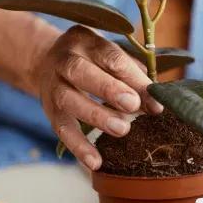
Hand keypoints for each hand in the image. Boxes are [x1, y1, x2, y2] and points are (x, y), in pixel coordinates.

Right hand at [33, 25, 162, 169]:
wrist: (46, 61)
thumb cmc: (92, 59)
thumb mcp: (110, 56)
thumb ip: (133, 75)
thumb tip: (156, 103)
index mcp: (85, 40)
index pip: (110, 56)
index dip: (133, 77)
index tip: (154, 98)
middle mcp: (64, 60)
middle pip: (82, 72)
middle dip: (108, 89)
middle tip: (132, 105)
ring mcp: (53, 85)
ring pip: (69, 100)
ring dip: (96, 116)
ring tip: (122, 129)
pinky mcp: (48, 110)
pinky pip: (61, 129)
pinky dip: (78, 147)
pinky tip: (95, 162)